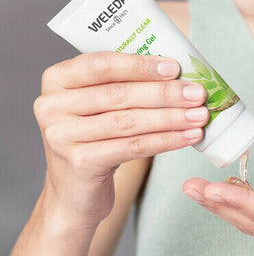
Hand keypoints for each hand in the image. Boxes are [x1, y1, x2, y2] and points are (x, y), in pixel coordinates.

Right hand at [34, 52, 207, 227]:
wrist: (74, 192)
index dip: (140, 64)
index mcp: (57, 79)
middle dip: (164, 93)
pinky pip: (132, 147)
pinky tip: (189, 137)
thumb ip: (126, 84)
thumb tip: (179, 74)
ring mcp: (61, 135)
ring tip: (200, 115)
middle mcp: (52, 105)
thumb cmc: (95, 138)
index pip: (101, 64)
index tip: (175, 68)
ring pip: (128, 121)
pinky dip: (166, 140)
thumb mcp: (100, 106)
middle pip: (118, 94)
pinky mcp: (79, 163)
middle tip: (197, 93)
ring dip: (171, 117)